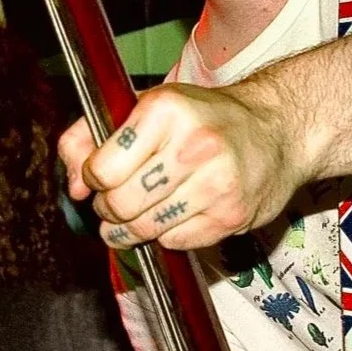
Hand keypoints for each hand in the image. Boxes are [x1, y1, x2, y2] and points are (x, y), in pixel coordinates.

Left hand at [59, 79, 306, 251]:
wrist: (277, 131)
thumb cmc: (202, 119)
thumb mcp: (143, 107)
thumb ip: (90, 136)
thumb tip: (74, 188)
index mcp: (165, 110)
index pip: (101, 170)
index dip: (93, 180)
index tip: (101, 176)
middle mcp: (194, 145)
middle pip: (120, 205)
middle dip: (109, 210)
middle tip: (116, 203)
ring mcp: (217, 183)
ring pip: (145, 230)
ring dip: (131, 230)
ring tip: (138, 215)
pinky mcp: (232, 216)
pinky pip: (176, 243)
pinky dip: (167, 235)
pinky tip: (176, 215)